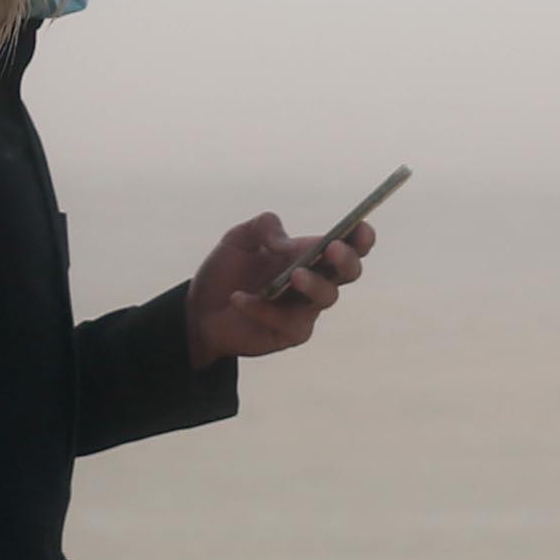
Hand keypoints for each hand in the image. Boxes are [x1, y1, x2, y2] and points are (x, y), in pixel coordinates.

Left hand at [184, 211, 371, 367]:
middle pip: (350, 272)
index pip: (347, 244)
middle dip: (347, 259)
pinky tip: (239, 298)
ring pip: (328, 297)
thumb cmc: (225, 271)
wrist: (199, 310)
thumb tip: (287, 244)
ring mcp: (305, 309)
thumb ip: (264, 226)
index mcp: (309, 253)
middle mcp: (314, 281)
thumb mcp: (239, 238)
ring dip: (314, 284)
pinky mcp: (291, 333)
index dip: (360, 237)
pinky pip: (289, 321)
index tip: (360, 228)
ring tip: (293, 276)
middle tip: (331, 250)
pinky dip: (264, 308)